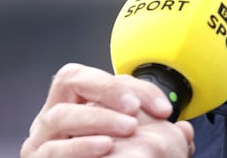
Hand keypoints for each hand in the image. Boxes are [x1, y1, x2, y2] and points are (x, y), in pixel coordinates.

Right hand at [21, 62, 194, 156]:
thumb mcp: (128, 143)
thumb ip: (151, 133)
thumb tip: (186, 132)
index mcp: (75, 103)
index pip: (98, 76)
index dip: (131, 86)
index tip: (163, 108)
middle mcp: (53, 115)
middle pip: (69, 79)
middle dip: (106, 88)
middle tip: (136, 108)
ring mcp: (41, 139)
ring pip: (60, 114)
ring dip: (97, 118)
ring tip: (128, 128)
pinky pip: (52, 150)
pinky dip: (80, 146)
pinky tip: (105, 147)